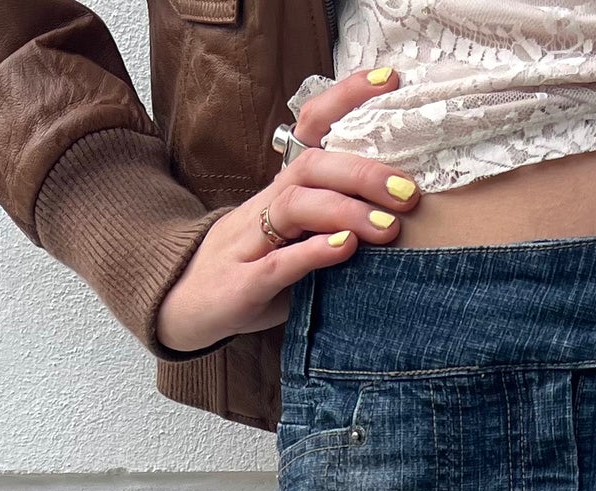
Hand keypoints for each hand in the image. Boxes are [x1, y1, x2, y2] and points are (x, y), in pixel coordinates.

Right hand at [157, 66, 420, 353]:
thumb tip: (399, 213)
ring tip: (386, 227)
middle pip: (312, 166)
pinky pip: (280, 260)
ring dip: (344, 212)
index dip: (346, 98)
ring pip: (296, 206)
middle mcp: (267, 205)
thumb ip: (336, 225)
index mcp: (284, 190)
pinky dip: (314, 253)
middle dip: (363, 173)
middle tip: (408, 192)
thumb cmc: (254, 269)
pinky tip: (345, 249)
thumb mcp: (297, 241)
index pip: (312, 128)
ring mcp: (253, 241)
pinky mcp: (246, 282)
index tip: (388, 80)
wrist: (188, 306)